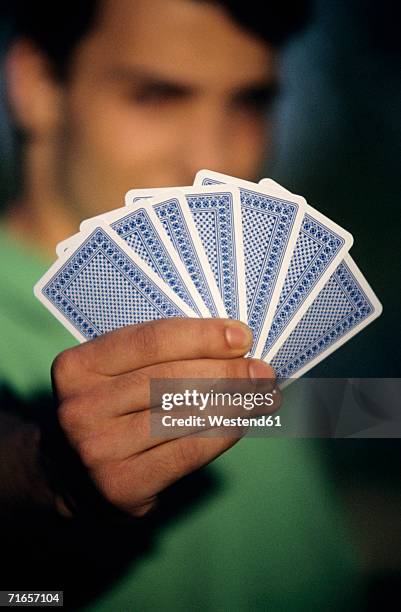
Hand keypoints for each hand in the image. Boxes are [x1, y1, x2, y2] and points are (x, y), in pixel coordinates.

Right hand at [52, 318, 278, 516]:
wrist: (74, 473)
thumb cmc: (111, 409)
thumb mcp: (116, 372)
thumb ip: (160, 354)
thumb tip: (233, 343)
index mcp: (77, 367)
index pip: (150, 341)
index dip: (202, 336)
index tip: (242, 336)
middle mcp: (80, 408)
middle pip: (169, 379)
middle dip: (226, 371)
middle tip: (263, 370)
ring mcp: (97, 450)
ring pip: (183, 416)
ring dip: (234, 403)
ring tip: (265, 395)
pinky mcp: (120, 485)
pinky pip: (186, 452)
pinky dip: (222, 434)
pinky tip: (243, 421)